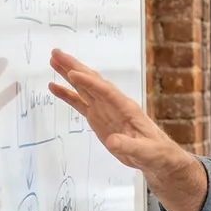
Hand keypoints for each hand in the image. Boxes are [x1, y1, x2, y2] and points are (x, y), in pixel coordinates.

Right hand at [48, 49, 204, 210]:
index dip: (91, 83)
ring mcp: (104, 109)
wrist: (157, 157)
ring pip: (84, 88)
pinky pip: (80, 103)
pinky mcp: (98, 118)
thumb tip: (112, 142)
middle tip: (56, 53)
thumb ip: (129, 147)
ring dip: (68, 74)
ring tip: (52, 60)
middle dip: (74, 67)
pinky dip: (67, 94)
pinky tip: (54, 86)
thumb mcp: (145, 152)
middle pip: (92, 82)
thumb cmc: (156, 152)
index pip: (106, 92)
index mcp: (127, 108)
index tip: (74, 73)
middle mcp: (114, 104)